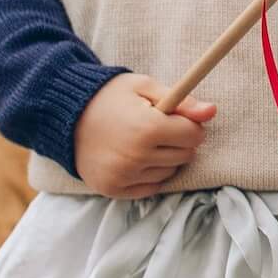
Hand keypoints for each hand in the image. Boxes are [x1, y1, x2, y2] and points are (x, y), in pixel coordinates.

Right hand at [73, 75, 215, 198]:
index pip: (194, 136)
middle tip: (157, 129)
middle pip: (185, 156)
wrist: (64, 115)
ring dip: (165, 159)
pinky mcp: (113, 189)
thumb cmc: (110, 97)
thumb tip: (212, 111)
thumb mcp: (145, 87)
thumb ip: (182, 100)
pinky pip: (152, 188)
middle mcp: (136, 156)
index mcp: (147, 128)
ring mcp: (123, 175)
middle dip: (178, 141)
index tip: (176, 118)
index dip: (190, 125)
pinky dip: (149, 175)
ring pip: (170, 173)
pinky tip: (135, 157)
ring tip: (143, 142)